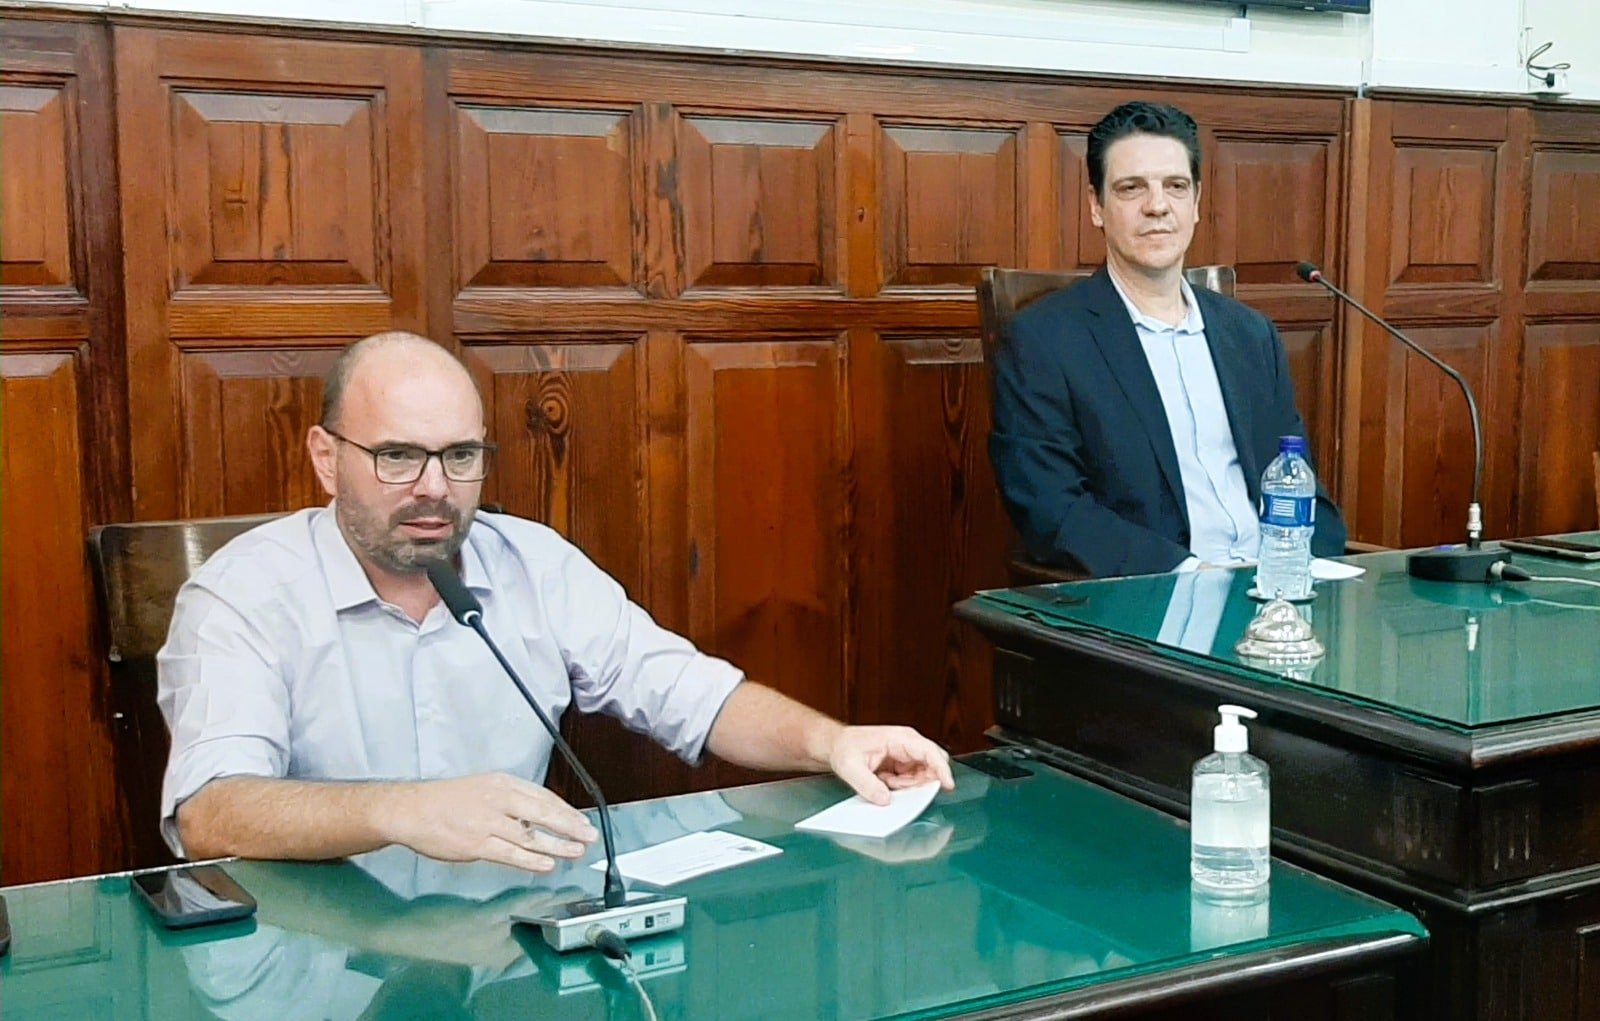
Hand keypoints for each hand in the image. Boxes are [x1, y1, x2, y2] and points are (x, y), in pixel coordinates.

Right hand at [378, 773, 597, 871]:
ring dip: (557, 845)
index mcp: (502, 784)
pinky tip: (547, 865)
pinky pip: (510, 853)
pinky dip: (531, 860)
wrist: (411, 810)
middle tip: (590, 836)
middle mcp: (499, 800)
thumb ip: (511, 801)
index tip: (582, 821)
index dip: (566, 811)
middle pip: (544, 813)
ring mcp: (488, 822)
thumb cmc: (446, 801)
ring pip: (531, 835)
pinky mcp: (477, 844)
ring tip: (576, 852)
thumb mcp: (484, 788)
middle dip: (571, 826)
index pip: (543, 796)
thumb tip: (540, 815)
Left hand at [825, 726, 954, 805]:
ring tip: (883, 779)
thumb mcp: (850, 767)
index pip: (929, 752)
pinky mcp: (903, 763)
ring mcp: (907, 754)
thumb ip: (868, 785)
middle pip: (932, 765)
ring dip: (907, 785)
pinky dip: (901, 786)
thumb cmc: (844, 747)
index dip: (941, 769)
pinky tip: (884, 780)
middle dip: (920, 781)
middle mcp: (908, 744)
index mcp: (900, 738)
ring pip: (923, 775)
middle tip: (895, 785)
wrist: (837, 745)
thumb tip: (886, 800)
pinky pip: (913, 779)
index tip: (948, 785)